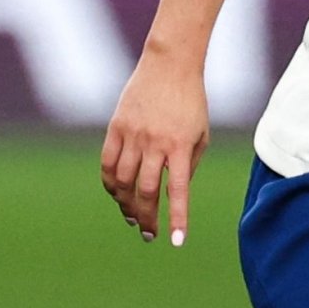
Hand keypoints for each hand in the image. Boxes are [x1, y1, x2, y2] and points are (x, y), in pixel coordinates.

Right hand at [100, 52, 208, 245]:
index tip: (175, 241)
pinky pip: (107, 163)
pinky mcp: (115, 127)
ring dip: (126, 204)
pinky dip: (110, 183)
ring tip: (132, 217)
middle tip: (149, 234)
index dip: (176, 218)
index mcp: (181, 146)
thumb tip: (172, 194)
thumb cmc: (191, 103)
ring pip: (122, 181)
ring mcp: (133, 135)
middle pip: (144, 191)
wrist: (170, 65)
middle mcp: (155, 143)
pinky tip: (116, 194)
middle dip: (146, 218)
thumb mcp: (201, 135)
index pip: (178, 191)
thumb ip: (188, 165)